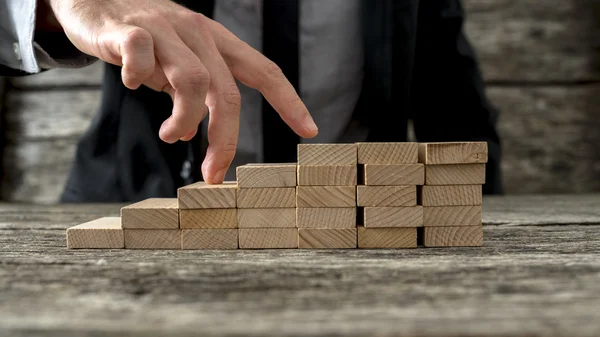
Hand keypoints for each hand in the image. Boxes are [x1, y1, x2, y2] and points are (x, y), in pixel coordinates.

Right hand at [44, 0, 318, 182]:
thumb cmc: (140, 35)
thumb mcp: (174, 64)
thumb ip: (187, 94)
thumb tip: (189, 133)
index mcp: (215, 41)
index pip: (263, 71)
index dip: (288, 101)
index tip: (309, 131)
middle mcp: (197, 33)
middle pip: (227, 91)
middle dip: (225, 138)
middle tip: (213, 172)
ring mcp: (164, 28)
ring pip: (193, 79)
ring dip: (185, 118)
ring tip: (170, 136)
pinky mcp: (128, 29)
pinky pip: (141, 54)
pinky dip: (137, 77)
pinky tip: (130, 84)